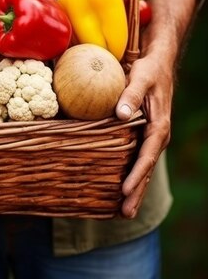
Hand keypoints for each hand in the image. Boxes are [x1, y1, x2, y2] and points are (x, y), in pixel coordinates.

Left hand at [115, 52, 171, 217]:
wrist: (158, 64)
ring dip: (136, 189)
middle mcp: (158, 136)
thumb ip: (130, 95)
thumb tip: (120, 114)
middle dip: (137, 193)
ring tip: (124, 211)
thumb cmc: (148, 70)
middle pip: (146, 169)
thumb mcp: (140, 78)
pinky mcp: (145, 135)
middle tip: (125, 214)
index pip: (146, 156)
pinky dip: (133, 175)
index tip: (126, 191)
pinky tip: (122, 188)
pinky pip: (139, 159)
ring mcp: (153, 137)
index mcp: (159, 126)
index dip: (137, 175)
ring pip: (144, 168)